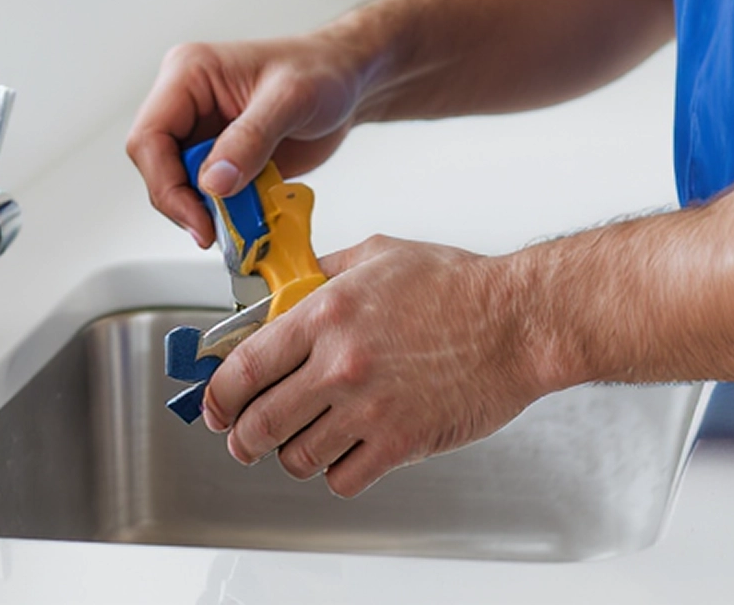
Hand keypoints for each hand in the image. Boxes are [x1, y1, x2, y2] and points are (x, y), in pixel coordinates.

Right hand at [126, 34, 362, 245]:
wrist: (350, 81)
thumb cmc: (323, 70)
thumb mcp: (291, 99)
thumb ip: (251, 138)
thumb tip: (213, 181)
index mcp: (189, 73)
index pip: (149, 136)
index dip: (166, 183)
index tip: (198, 216)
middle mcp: (187, 102)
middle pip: (157, 167)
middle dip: (186, 202)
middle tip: (219, 227)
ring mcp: (203, 131)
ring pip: (179, 186)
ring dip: (207, 210)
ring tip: (245, 218)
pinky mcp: (220, 156)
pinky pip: (207, 194)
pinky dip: (225, 211)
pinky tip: (251, 213)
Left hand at [201, 235, 544, 494]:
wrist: (517, 322)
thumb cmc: (458, 285)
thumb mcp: (381, 253)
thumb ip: (325, 270)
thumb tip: (285, 288)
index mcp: (327, 313)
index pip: (243, 366)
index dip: (219, 394)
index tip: (216, 403)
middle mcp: (340, 364)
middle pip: (258, 423)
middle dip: (242, 436)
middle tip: (245, 436)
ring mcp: (368, 408)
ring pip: (295, 457)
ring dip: (292, 454)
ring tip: (303, 440)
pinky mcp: (398, 444)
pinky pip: (341, 479)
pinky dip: (337, 472)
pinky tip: (348, 451)